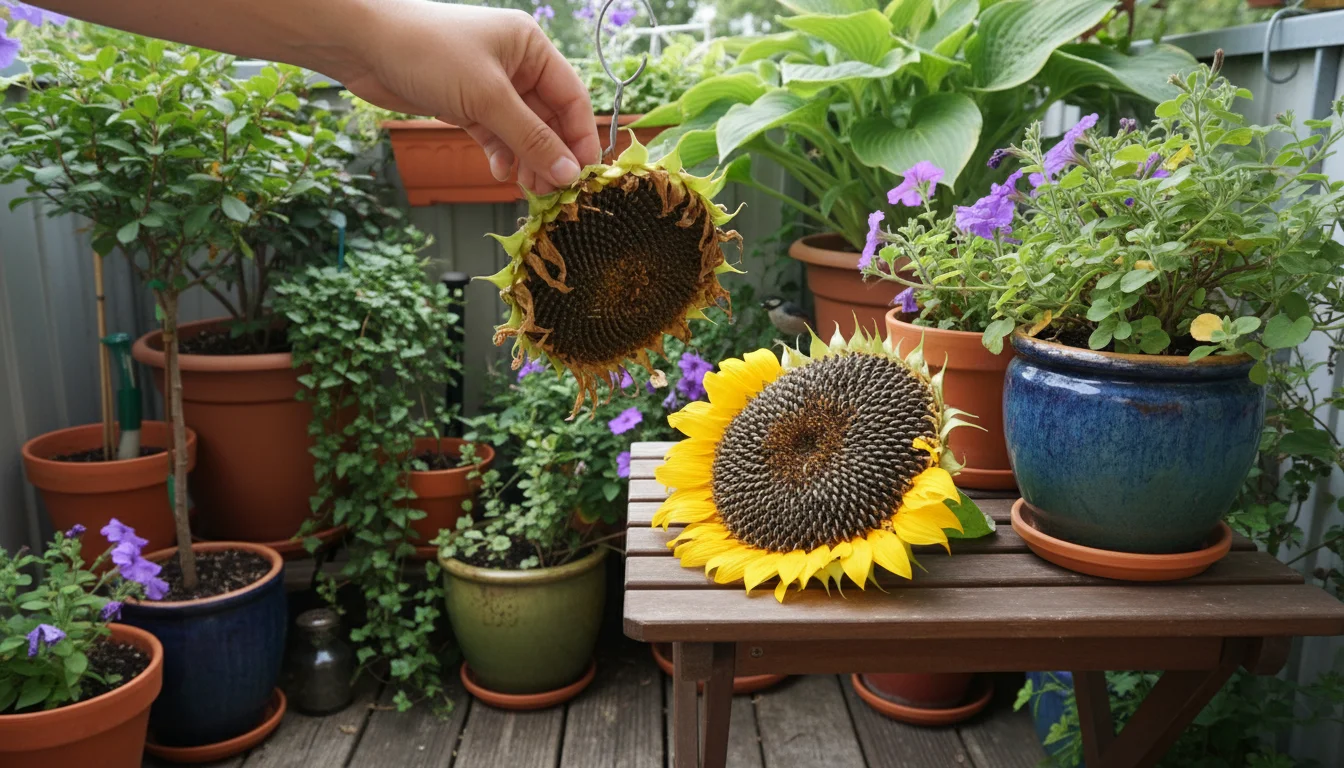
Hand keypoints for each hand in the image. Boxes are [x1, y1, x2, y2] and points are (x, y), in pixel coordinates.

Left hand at [341, 2, 599, 192]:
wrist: (364, 45)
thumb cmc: (429, 53)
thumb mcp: (488, 98)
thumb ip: (531, 138)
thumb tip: (568, 172)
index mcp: (532, 48)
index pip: (572, 97)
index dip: (580, 138)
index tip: (584, 175)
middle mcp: (517, 64)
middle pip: (549, 118)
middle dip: (552, 154)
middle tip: (555, 192)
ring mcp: (491, 85)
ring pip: (522, 130)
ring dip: (528, 160)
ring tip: (531, 190)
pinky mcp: (467, 103)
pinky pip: (496, 134)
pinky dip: (501, 154)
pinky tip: (501, 172)